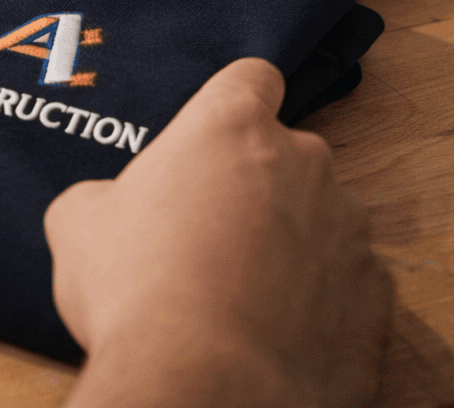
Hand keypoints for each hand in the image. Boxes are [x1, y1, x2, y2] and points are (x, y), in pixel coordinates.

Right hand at [46, 58, 392, 407]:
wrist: (205, 386)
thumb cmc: (135, 290)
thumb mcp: (78, 225)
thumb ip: (108, 195)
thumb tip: (112, 211)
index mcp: (229, 128)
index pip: (250, 77)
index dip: (229, 104)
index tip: (212, 136)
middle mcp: (302, 162)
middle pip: (285, 154)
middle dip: (252, 184)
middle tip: (203, 232)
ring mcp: (348, 229)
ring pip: (319, 219)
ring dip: (288, 242)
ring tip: (236, 291)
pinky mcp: (376, 296)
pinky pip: (345, 283)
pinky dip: (317, 299)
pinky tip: (271, 328)